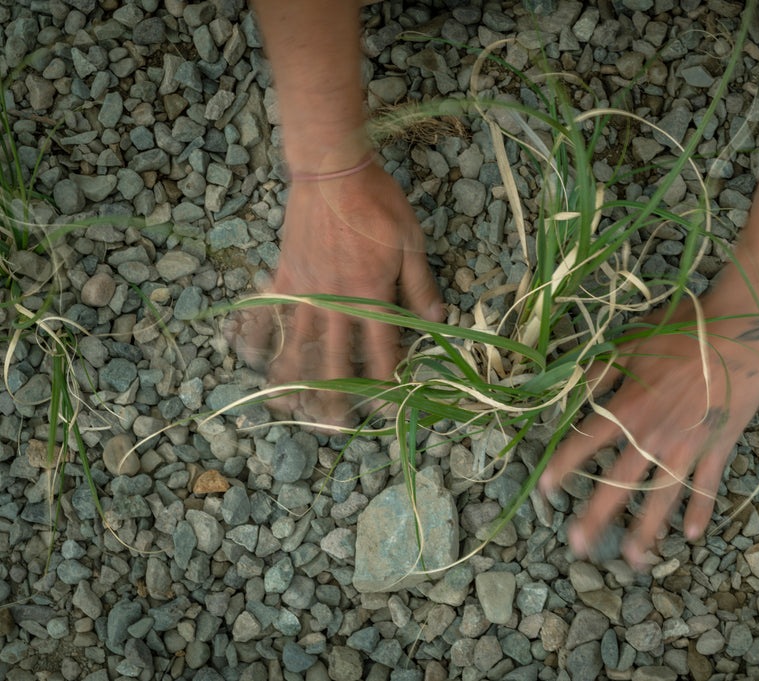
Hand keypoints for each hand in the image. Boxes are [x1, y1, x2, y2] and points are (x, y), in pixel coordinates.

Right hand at [228, 163, 443, 424]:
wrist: (333, 169)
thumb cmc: (379, 202)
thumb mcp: (412, 242)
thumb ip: (420, 286)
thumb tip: (437, 321)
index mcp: (372, 296)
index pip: (382, 350)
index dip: (385, 381)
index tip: (384, 406)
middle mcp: (337, 301)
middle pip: (335, 359)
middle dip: (334, 396)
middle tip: (329, 428)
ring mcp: (306, 289)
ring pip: (298, 343)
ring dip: (293, 378)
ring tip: (286, 405)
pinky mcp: (285, 274)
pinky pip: (270, 310)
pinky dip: (259, 334)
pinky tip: (251, 356)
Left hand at [539, 295, 758, 568]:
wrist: (737, 329)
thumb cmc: (681, 330)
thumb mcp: (629, 343)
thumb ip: (596, 373)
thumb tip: (566, 395)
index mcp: (627, 407)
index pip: (584, 444)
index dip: (561, 467)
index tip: (545, 490)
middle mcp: (653, 435)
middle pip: (619, 484)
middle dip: (596, 517)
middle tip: (579, 547)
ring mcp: (687, 445)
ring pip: (663, 497)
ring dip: (647, 531)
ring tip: (633, 559)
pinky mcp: (719, 446)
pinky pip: (708, 486)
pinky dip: (701, 511)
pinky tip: (693, 536)